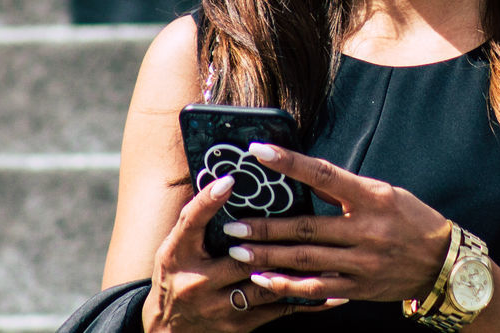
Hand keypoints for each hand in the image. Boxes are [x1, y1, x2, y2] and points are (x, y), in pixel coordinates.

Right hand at [144, 174, 343, 331]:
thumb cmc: (178, 272)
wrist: (168, 326)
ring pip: (266, 285)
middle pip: (242, 259)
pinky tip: (330, 291)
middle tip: (307, 223)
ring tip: (330, 256)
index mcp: (178, 254)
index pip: (192, 221)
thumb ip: (197, 215)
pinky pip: (277, 310)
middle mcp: (198, 283)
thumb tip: (224, 180)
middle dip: (273, 243)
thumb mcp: (177, 243)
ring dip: (298, 271)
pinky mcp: (239, 325)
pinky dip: (305, 299)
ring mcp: (220, 308)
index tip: (230, 180)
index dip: (210, 200)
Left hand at [217, 143, 452, 304]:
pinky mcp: (359, 289)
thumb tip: (303, 175)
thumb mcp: (385, 193)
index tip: (258, 151)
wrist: (443, 264)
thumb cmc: (411, 220)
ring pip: (306, 260)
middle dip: (266, 226)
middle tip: (232, 223)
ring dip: (268, 255)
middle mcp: (367, 230)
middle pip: (307, 227)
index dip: (290, 162)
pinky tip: (263, 278)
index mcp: (373, 197)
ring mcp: (363, 263)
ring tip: (237, 249)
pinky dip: (287, 284)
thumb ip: (344, 189)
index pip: (324, 174)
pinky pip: (316, 289)